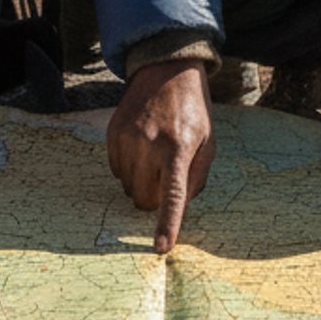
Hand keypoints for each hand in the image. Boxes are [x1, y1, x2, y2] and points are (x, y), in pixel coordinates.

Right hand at [106, 61, 214, 252]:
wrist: (166, 70)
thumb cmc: (193, 110)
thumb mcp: (208, 142)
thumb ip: (196, 178)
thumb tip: (177, 209)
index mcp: (179, 148)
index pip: (172, 196)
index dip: (167, 224)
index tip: (161, 248)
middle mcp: (150, 144)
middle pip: (144, 199)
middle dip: (155, 198)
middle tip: (166, 177)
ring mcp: (127, 138)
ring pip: (128, 188)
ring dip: (141, 183)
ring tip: (155, 157)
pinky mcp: (112, 133)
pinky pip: (116, 171)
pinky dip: (128, 168)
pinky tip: (141, 148)